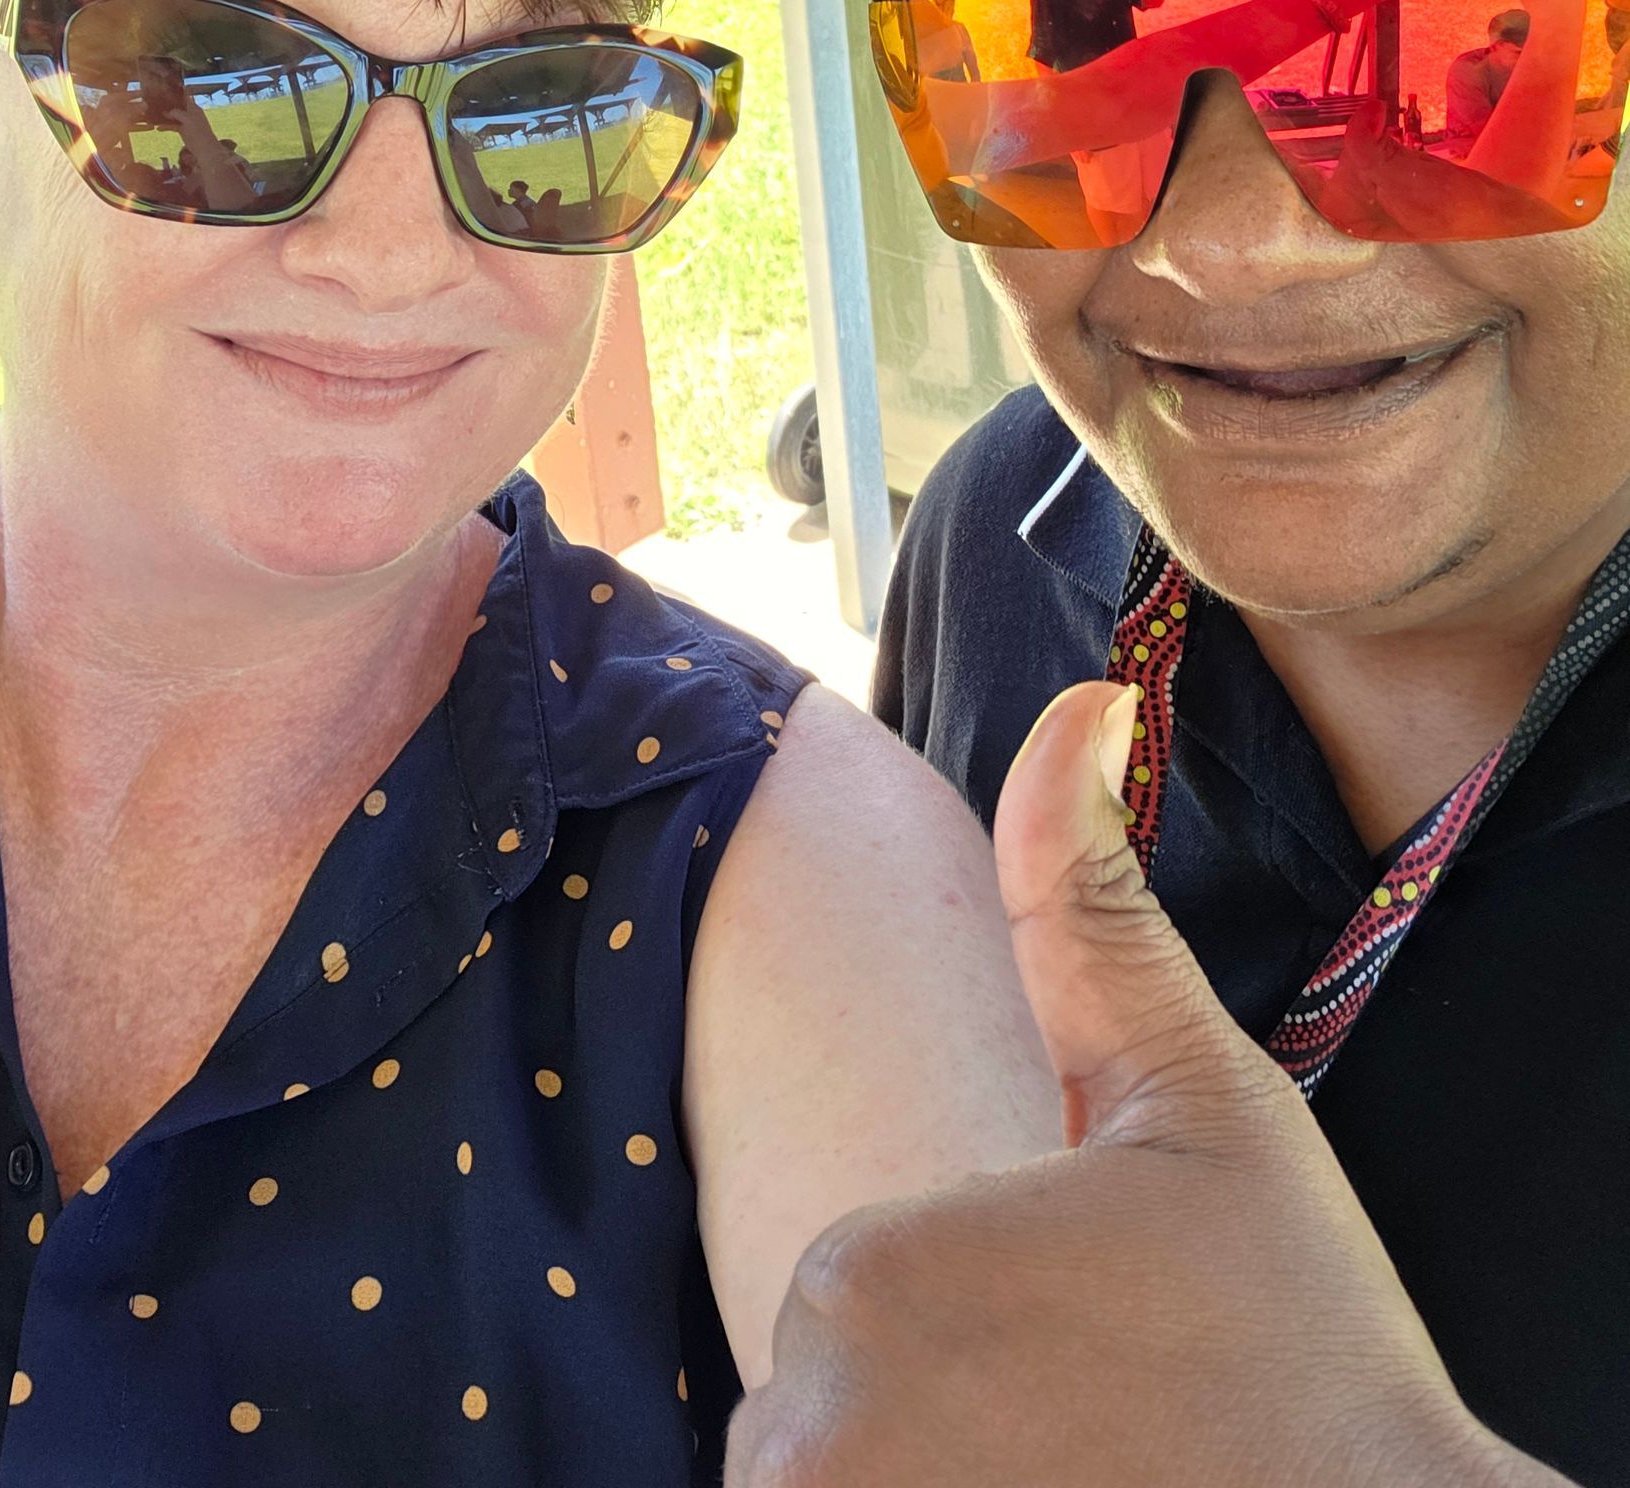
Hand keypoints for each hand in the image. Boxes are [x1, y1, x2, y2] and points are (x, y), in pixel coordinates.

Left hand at [724, 683, 1567, 1487]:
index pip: (859, 1276)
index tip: (1093, 1339)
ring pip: (830, 1474)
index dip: (978, 1305)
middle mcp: (813, 1424)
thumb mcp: (1201, 1107)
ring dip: (926, 1470)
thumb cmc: (1296, 1347)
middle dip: (940, 1401)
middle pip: (831, 1390)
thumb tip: (1085, 699)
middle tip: (1091, 1416)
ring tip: (1072, 1465)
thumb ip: (1096, 915)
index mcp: (869, 1266)